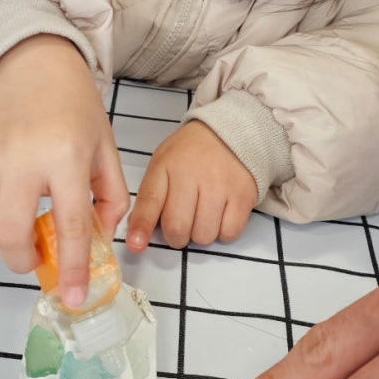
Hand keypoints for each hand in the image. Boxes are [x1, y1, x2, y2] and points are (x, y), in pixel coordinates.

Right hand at [0, 35, 128, 305]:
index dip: (70, 268)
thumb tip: (101, 239)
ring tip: (16, 225)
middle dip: (22, 261)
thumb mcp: (104, 148)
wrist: (30, 63)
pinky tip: (2, 197)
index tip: (71, 296)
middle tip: (36, 257)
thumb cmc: (72, 107)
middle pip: (8, 236)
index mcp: (65, 157)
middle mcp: (20, 158)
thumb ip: (110, 196)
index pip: (67, 226)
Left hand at [125, 120, 257, 250]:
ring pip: (204, 236)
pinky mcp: (243, 196)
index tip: (135, 244)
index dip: (141, 227)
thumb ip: (150, 197)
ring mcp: (221, 186)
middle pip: (178, 228)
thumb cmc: (189, 153)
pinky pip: (229, 233)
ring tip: (202, 215)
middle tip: (180, 226)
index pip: (151, 201)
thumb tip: (137, 234)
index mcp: (167, 166)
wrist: (228, 133)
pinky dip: (223, 232)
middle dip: (175, 237)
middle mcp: (193, 175)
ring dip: (200, 235)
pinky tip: (220, 216)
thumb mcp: (162, 164)